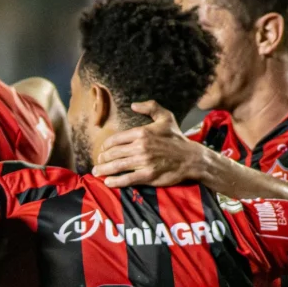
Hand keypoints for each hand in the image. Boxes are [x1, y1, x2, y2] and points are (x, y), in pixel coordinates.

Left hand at [93, 101, 209, 187]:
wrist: (191, 158)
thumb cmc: (177, 138)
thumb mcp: (166, 117)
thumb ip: (150, 107)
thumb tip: (133, 105)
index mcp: (142, 132)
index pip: (115, 139)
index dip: (105, 146)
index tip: (103, 150)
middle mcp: (140, 146)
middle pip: (113, 153)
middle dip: (102, 158)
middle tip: (98, 162)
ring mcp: (144, 162)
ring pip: (116, 166)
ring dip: (103, 170)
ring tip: (96, 172)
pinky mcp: (148, 176)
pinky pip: (126, 179)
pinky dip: (114, 181)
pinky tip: (108, 182)